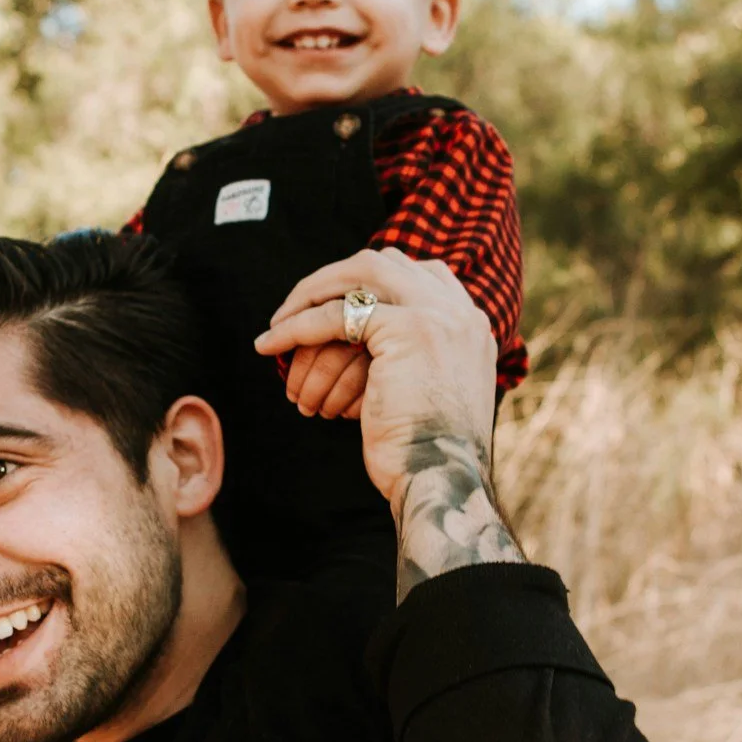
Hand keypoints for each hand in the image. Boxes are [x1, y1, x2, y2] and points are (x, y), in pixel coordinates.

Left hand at [256, 248, 522, 595]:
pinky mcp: (405, 328)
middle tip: (298, 305)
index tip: (336, 301)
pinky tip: (269, 344)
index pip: (420, 274)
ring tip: (279, 321)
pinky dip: (296, 327)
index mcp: (472, 325)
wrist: (442, 478)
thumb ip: (413, 362)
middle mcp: (460, 312)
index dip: (372, 281)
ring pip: (358, 277)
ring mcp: (437, 314)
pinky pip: (336, 316)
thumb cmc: (427, 454)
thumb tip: (367, 354)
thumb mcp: (430, 396)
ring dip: (312, 293)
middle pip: (385, 262)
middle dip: (334, 279)